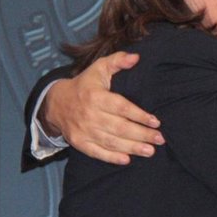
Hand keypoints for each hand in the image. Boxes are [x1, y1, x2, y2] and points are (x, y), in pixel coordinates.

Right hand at [40, 52, 162, 164]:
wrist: (56, 102)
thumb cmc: (85, 84)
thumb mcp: (99, 68)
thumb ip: (118, 61)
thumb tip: (136, 57)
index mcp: (96, 96)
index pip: (122, 108)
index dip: (140, 116)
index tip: (156, 122)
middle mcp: (90, 115)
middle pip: (119, 127)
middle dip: (141, 135)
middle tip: (159, 139)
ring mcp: (84, 130)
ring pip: (111, 142)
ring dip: (132, 148)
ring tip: (150, 151)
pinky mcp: (79, 142)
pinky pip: (97, 152)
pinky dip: (111, 158)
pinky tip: (127, 160)